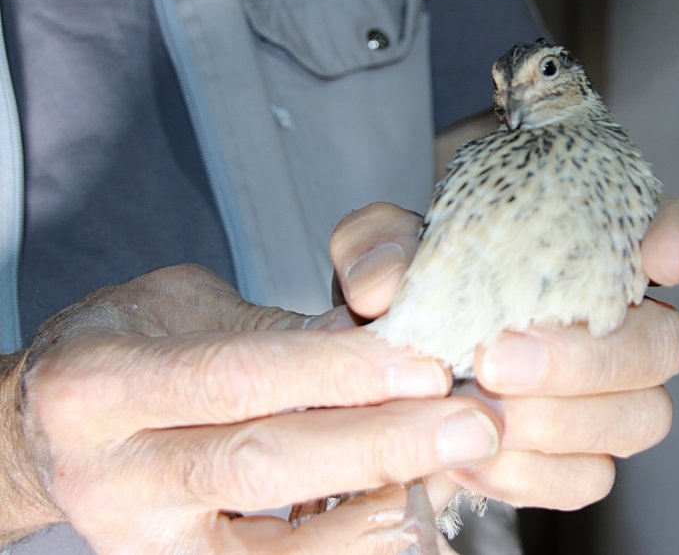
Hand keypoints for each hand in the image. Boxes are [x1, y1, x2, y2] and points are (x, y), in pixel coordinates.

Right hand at [3, 265, 501, 553]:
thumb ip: (278, 330)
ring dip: (373, 509)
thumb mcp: (186, 309)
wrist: (50, 428)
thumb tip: (383, 336)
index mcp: (103, 384)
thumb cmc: (127, 348)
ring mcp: (142, 539)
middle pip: (261, 462)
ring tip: (450, 474)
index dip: (337, 372)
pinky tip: (404, 518)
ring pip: (270, 543)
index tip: (423, 363)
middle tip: (468, 424)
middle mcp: (113, 472)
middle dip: (378, 442)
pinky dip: (343, 548)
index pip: (238, 376)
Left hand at [331, 198, 678, 509]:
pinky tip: (472, 459)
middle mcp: (619, 322)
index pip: (674, 233)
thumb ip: (379, 246)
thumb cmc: (409, 289)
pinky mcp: (581, 456)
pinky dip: (531, 474)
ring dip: (563, 421)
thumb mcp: (382, 251)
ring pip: (644, 417)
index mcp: (593, 252)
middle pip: (665, 343)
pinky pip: (590, 477)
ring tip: (479, 414)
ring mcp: (610, 396)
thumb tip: (386, 282)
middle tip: (497, 360)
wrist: (391, 363)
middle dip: (586, 358)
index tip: (659, 256)